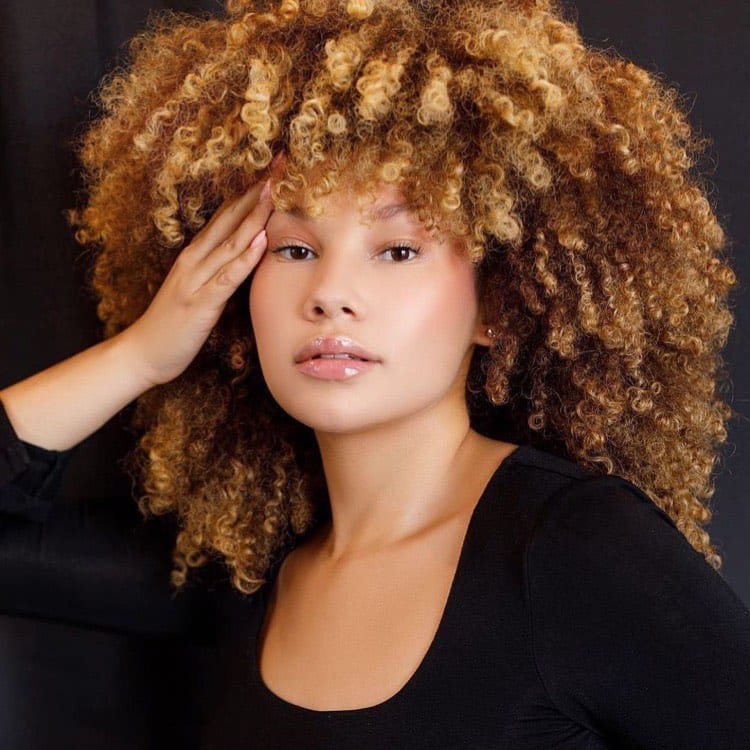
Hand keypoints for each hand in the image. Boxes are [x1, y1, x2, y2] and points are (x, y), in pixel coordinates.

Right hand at [121, 164, 279, 387]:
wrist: (143, 352)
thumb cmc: (173, 323)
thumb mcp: (197, 289)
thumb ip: (217, 271)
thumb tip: (244, 256)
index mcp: (196, 255)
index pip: (226, 215)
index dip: (249, 192)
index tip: (273, 170)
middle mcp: (195, 260)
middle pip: (229, 218)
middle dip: (256, 192)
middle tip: (279, 164)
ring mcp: (196, 279)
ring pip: (231, 242)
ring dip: (254, 215)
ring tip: (275, 189)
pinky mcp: (201, 303)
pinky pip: (227, 277)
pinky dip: (245, 258)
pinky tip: (260, 240)